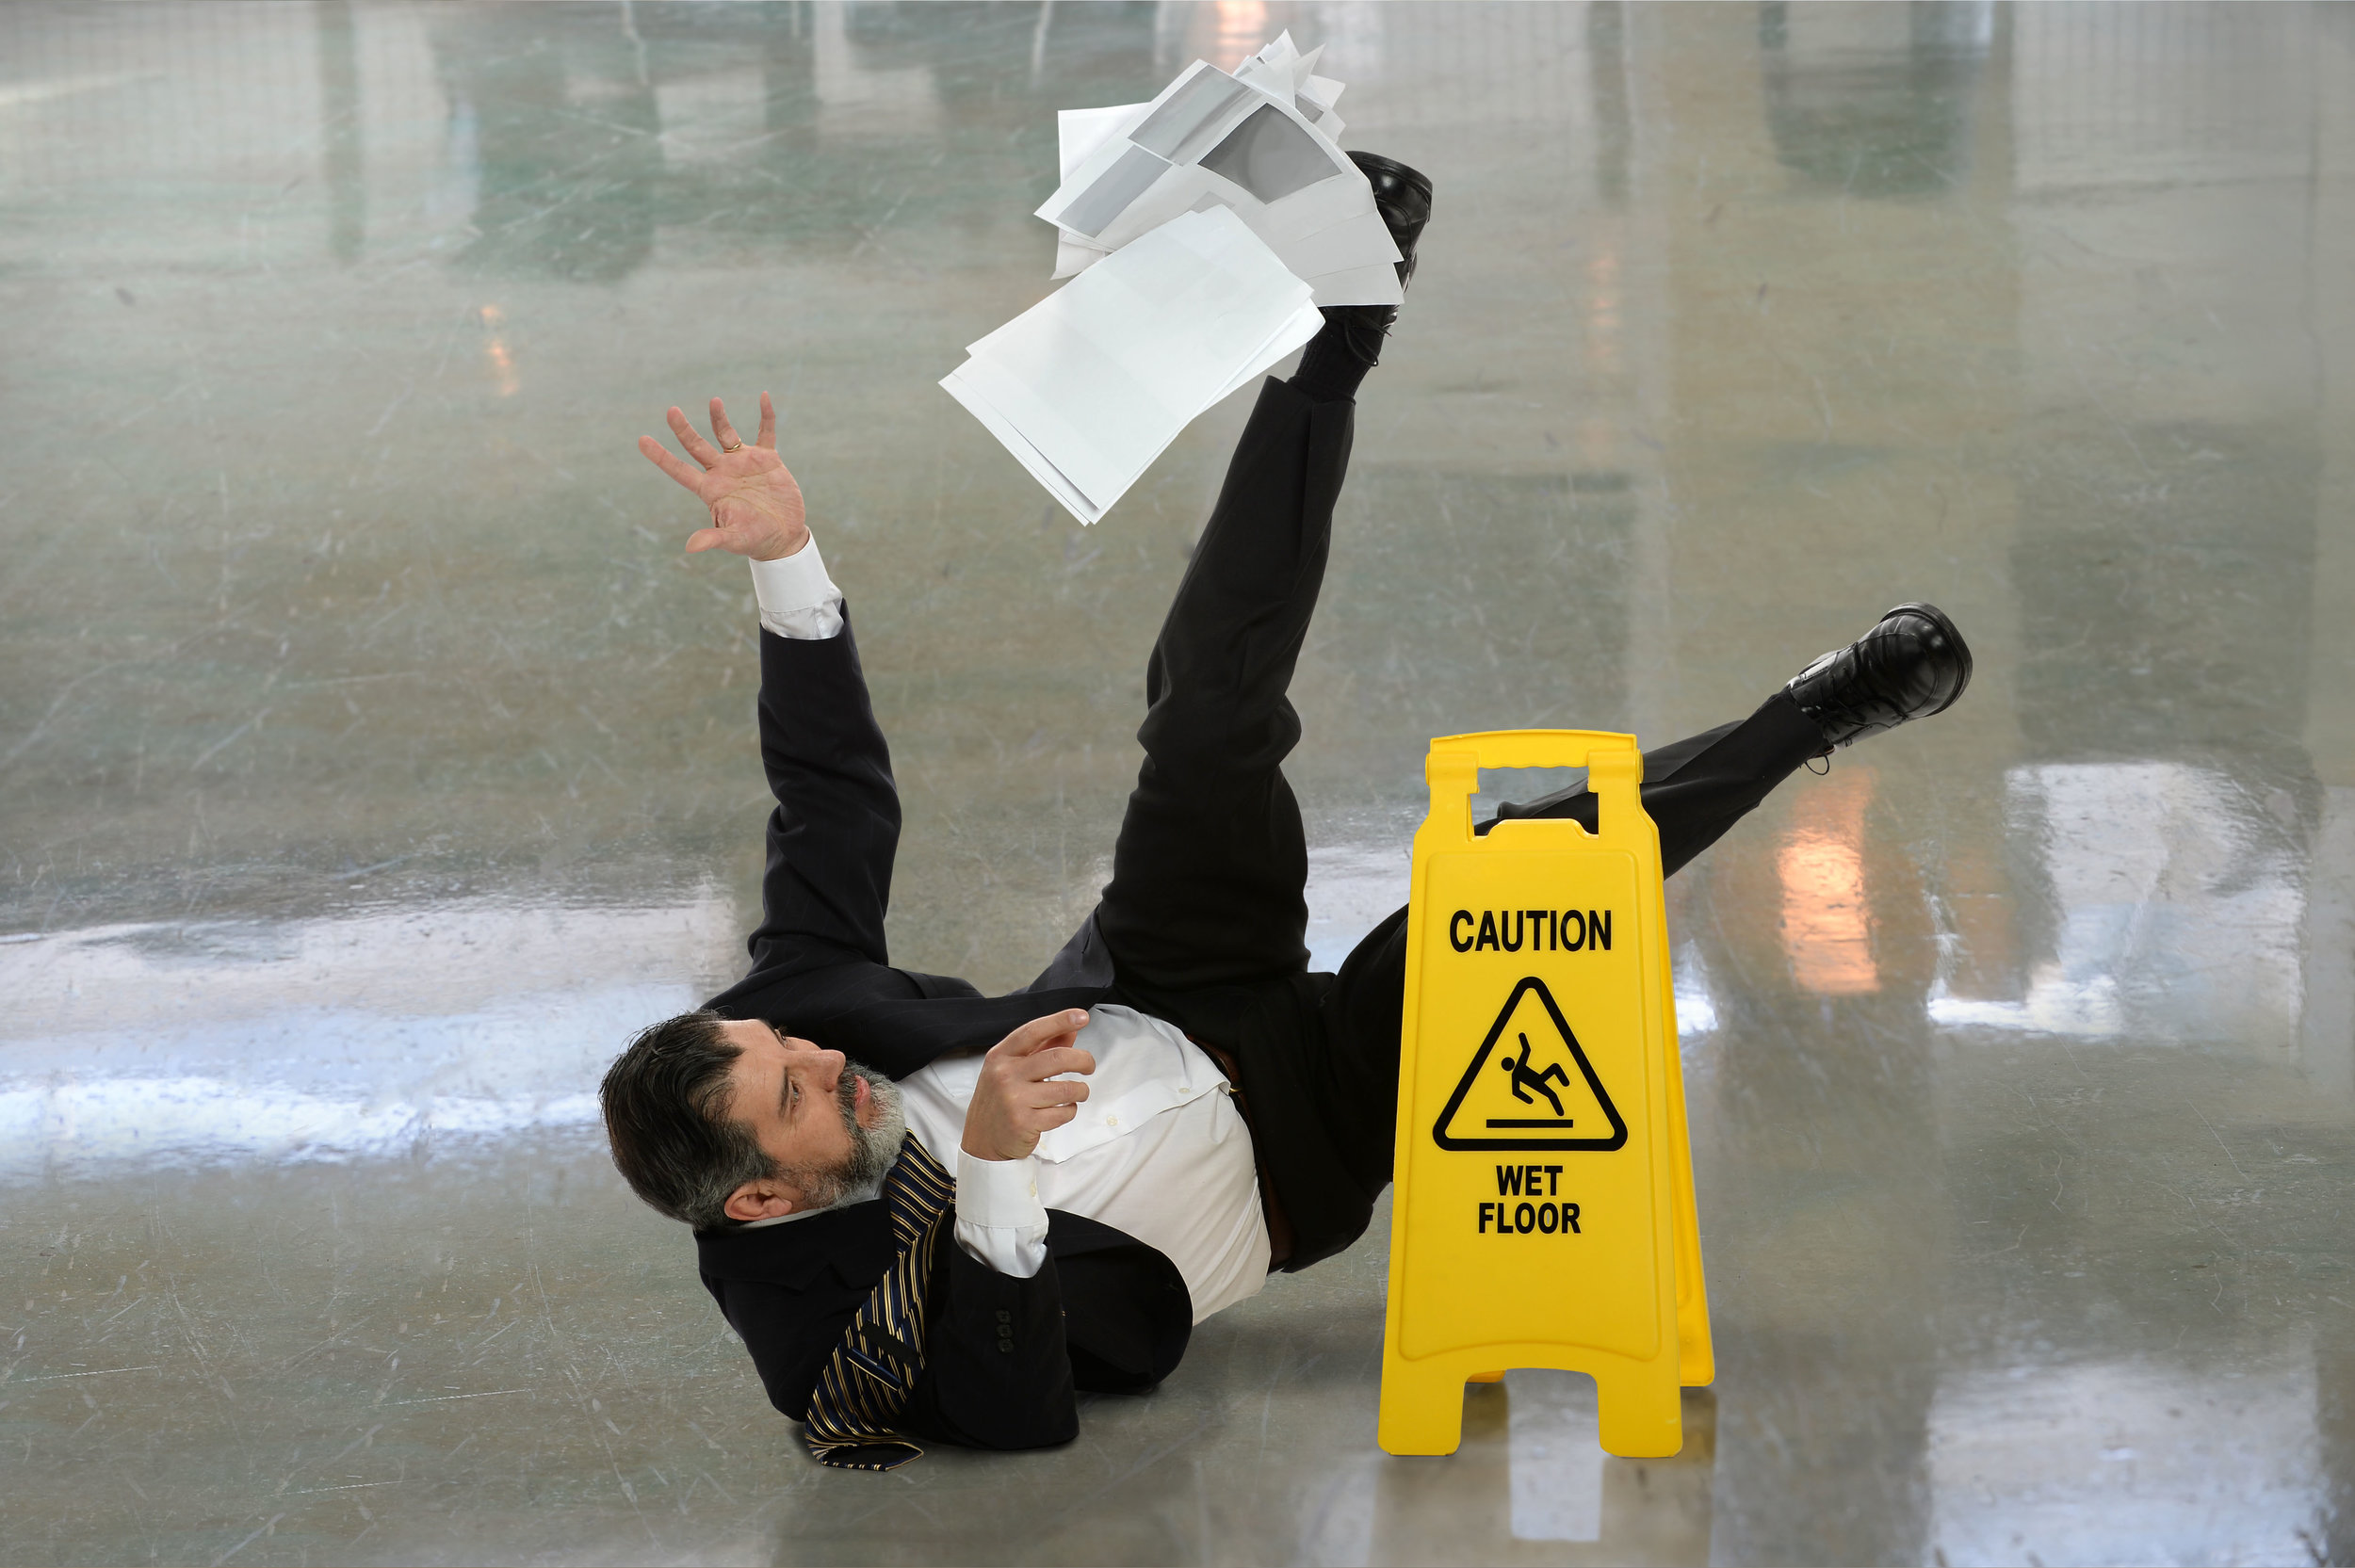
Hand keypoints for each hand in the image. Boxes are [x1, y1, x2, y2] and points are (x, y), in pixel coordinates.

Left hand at [637, 393, 808, 561]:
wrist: (782, 536)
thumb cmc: (754, 540)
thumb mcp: (733, 539)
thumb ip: (713, 538)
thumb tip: (690, 547)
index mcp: (710, 489)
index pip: (679, 470)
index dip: (661, 457)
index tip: (641, 440)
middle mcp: (722, 471)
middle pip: (696, 446)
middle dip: (683, 429)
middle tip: (671, 411)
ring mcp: (743, 463)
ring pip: (726, 434)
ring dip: (719, 418)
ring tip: (714, 401)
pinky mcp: (767, 459)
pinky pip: (765, 432)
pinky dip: (766, 416)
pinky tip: (763, 397)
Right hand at [962, 1010, 1094, 1161]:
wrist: (980, 1140)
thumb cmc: (999, 1100)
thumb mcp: (1012, 1069)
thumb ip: (1042, 1048)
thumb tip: (1070, 1030)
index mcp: (1001, 1056)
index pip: (1033, 1031)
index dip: (1059, 1020)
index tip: (1082, 1016)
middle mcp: (1005, 1074)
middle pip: (1058, 1058)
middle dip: (1083, 1060)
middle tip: (1089, 1065)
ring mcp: (1014, 1099)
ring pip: (1066, 1089)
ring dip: (1080, 1090)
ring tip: (1078, 1092)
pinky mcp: (1024, 1122)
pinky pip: (1063, 1112)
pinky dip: (1070, 1111)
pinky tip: (1061, 1110)